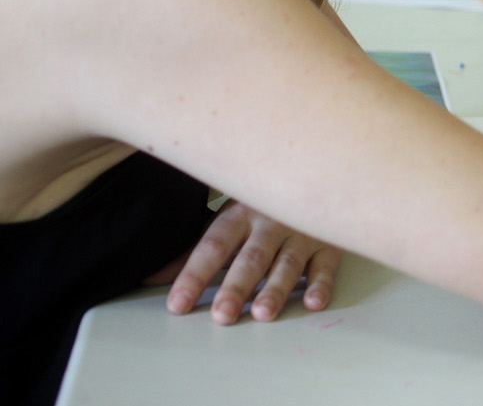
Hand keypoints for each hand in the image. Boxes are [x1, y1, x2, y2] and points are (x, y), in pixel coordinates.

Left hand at [160, 201, 340, 323]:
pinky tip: (313, 302)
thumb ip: (193, 251)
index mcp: (240, 214)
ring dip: (276, 288)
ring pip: (288, 262)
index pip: (213, 246)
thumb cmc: (263, 204)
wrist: (314, 169)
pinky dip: (321, 283)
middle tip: (222, 314)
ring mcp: (302, 231)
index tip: (178, 304)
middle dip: (237, 286)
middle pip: (251, 257)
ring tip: (263, 313)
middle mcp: (271, 222)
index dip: (194, 275)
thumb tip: (152, 276)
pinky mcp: (328, 242)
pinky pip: (327, 263)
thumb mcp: (227, 220)